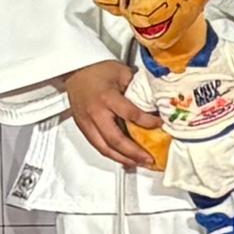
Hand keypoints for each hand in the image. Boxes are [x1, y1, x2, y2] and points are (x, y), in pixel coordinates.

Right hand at [59, 60, 155, 174]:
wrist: (75, 71)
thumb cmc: (97, 70)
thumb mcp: (122, 72)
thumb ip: (137, 88)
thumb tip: (154, 101)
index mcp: (107, 98)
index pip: (130, 114)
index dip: (147, 122)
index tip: (159, 125)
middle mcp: (96, 113)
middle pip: (116, 139)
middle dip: (134, 152)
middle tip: (149, 158)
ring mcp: (87, 123)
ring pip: (105, 148)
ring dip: (123, 159)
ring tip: (138, 163)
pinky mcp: (84, 128)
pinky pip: (98, 146)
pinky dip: (112, 155)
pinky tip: (123, 158)